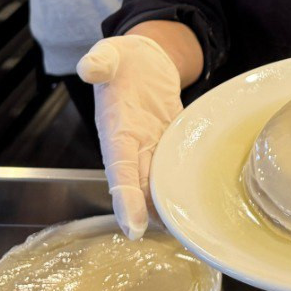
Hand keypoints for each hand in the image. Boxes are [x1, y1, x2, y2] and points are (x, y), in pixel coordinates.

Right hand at [77, 35, 183, 238]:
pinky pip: (176, 167)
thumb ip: (100, 61)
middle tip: (176, 237)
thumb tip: (89, 67)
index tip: (134, 229)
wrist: (142, 58)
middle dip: (153, 215)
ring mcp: (152, 147)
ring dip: (170, 204)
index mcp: (115, 132)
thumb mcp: (110, 53)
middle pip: (142, 188)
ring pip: (160, 182)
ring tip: (192, 230)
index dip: (126, 200)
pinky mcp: (171, 141)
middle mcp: (132, 148)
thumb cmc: (121, 60)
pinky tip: (200, 202)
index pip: (119, 173)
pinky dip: (183, 184)